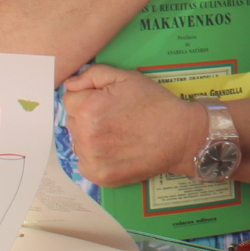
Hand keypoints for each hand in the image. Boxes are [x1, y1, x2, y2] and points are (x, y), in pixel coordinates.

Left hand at [61, 64, 205, 186]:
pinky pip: (84, 162)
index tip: (105, 101)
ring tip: (117, 133)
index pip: (69, 98)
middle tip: (114, 117)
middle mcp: (85, 135)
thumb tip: (70, 83)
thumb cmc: (155, 104)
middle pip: (72, 120)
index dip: (87, 96)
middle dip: (87, 116)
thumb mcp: (127, 77)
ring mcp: (91, 158)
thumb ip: (92, 74)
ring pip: (78, 142)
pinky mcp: (99, 176)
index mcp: (89, 108)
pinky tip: (115, 150)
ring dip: (90, 137)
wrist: (180, 136)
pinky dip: (95, 157)